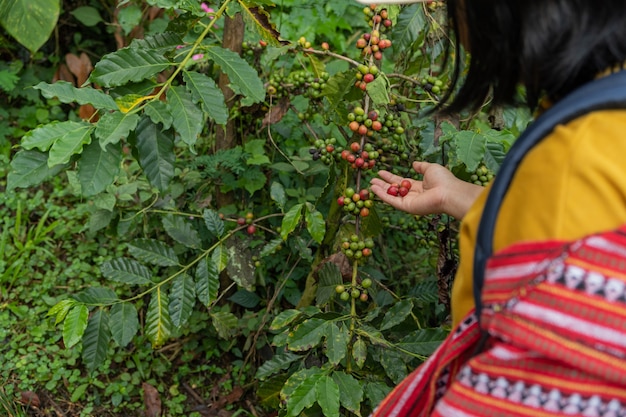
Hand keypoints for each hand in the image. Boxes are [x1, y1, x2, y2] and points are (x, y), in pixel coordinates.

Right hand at [369, 161, 483, 218]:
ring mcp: (409, 201)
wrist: (448, 192)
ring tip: (370, 184)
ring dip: (380, 190)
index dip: (391, 177)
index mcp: (419, 186)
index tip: (381, 172)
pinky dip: (382, 195)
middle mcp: (413, 195)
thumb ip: (421, 166)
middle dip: (384, 184)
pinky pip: (392, 200)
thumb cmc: (443, 180)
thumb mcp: (430, 168)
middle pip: (395, 189)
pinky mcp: (406, 207)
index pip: (402, 181)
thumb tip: (414, 163)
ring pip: (392, 195)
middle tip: (373, 179)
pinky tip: (374, 189)